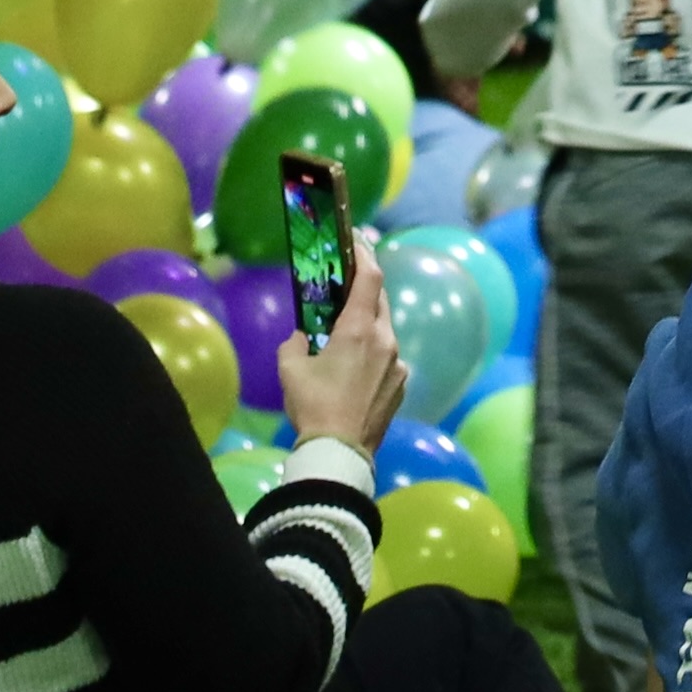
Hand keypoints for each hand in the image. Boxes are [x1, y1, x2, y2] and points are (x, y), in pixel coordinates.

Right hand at [276, 233, 406, 451]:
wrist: (340, 453)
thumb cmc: (313, 406)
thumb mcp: (290, 368)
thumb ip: (295, 344)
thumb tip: (302, 337)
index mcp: (359, 329)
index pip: (371, 277)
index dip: (365, 253)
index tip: (357, 239)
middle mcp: (385, 340)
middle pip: (379, 301)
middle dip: (364, 289)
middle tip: (346, 284)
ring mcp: (398, 364)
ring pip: (384, 330)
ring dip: (368, 324)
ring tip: (345, 333)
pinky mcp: (401, 385)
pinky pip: (389, 357)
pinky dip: (374, 352)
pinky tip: (355, 369)